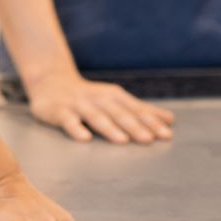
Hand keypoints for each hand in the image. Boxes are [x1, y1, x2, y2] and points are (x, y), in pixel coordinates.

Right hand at [26, 70, 175, 143]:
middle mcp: (98, 99)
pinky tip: (84, 138)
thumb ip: (141, 110)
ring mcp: (78, 105)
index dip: (151, 122)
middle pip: (118, 113)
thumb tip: (170, 120)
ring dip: (109, 128)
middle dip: (134, 126)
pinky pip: (68, 120)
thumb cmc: (90, 96)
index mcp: (114, 96)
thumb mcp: (116, 99)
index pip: (135, 110)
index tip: (167, 134)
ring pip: (95, 116)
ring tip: (122, 140)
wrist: (50, 80)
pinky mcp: (59, 111)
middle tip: (149, 139)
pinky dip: (76, 128)